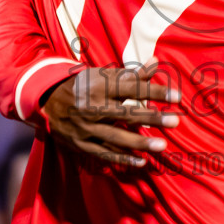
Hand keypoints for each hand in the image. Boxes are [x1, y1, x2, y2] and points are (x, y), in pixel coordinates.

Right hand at [40, 62, 180, 167]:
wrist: (47, 101)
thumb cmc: (83, 86)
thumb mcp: (102, 75)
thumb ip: (131, 73)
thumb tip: (156, 62)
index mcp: (99, 86)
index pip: (132, 88)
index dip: (155, 92)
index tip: (177, 97)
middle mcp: (92, 106)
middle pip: (126, 113)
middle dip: (152, 118)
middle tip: (175, 121)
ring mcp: (86, 127)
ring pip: (115, 137)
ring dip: (139, 142)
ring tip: (162, 146)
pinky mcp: (81, 144)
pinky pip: (104, 153)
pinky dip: (123, 158)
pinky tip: (142, 161)